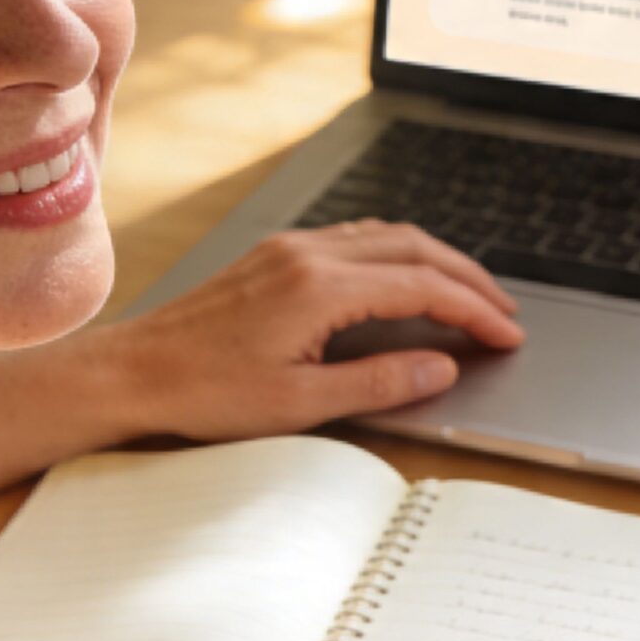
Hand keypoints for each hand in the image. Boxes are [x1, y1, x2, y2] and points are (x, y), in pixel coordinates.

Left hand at [75, 220, 523, 442]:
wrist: (133, 372)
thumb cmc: (204, 393)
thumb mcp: (300, 404)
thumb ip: (379, 381)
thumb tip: (441, 365)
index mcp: (320, 288)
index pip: (422, 287)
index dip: (473, 310)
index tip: (506, 334)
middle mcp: (308, 255)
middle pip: (414, 248)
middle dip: (467, 277)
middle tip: (503, 311)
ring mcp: (289, 249)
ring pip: (385, 236)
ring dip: (433, 260)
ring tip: (467, 294)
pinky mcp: (274, 256)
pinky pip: (354, 239)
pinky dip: (396, 254)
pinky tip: (403, 278)